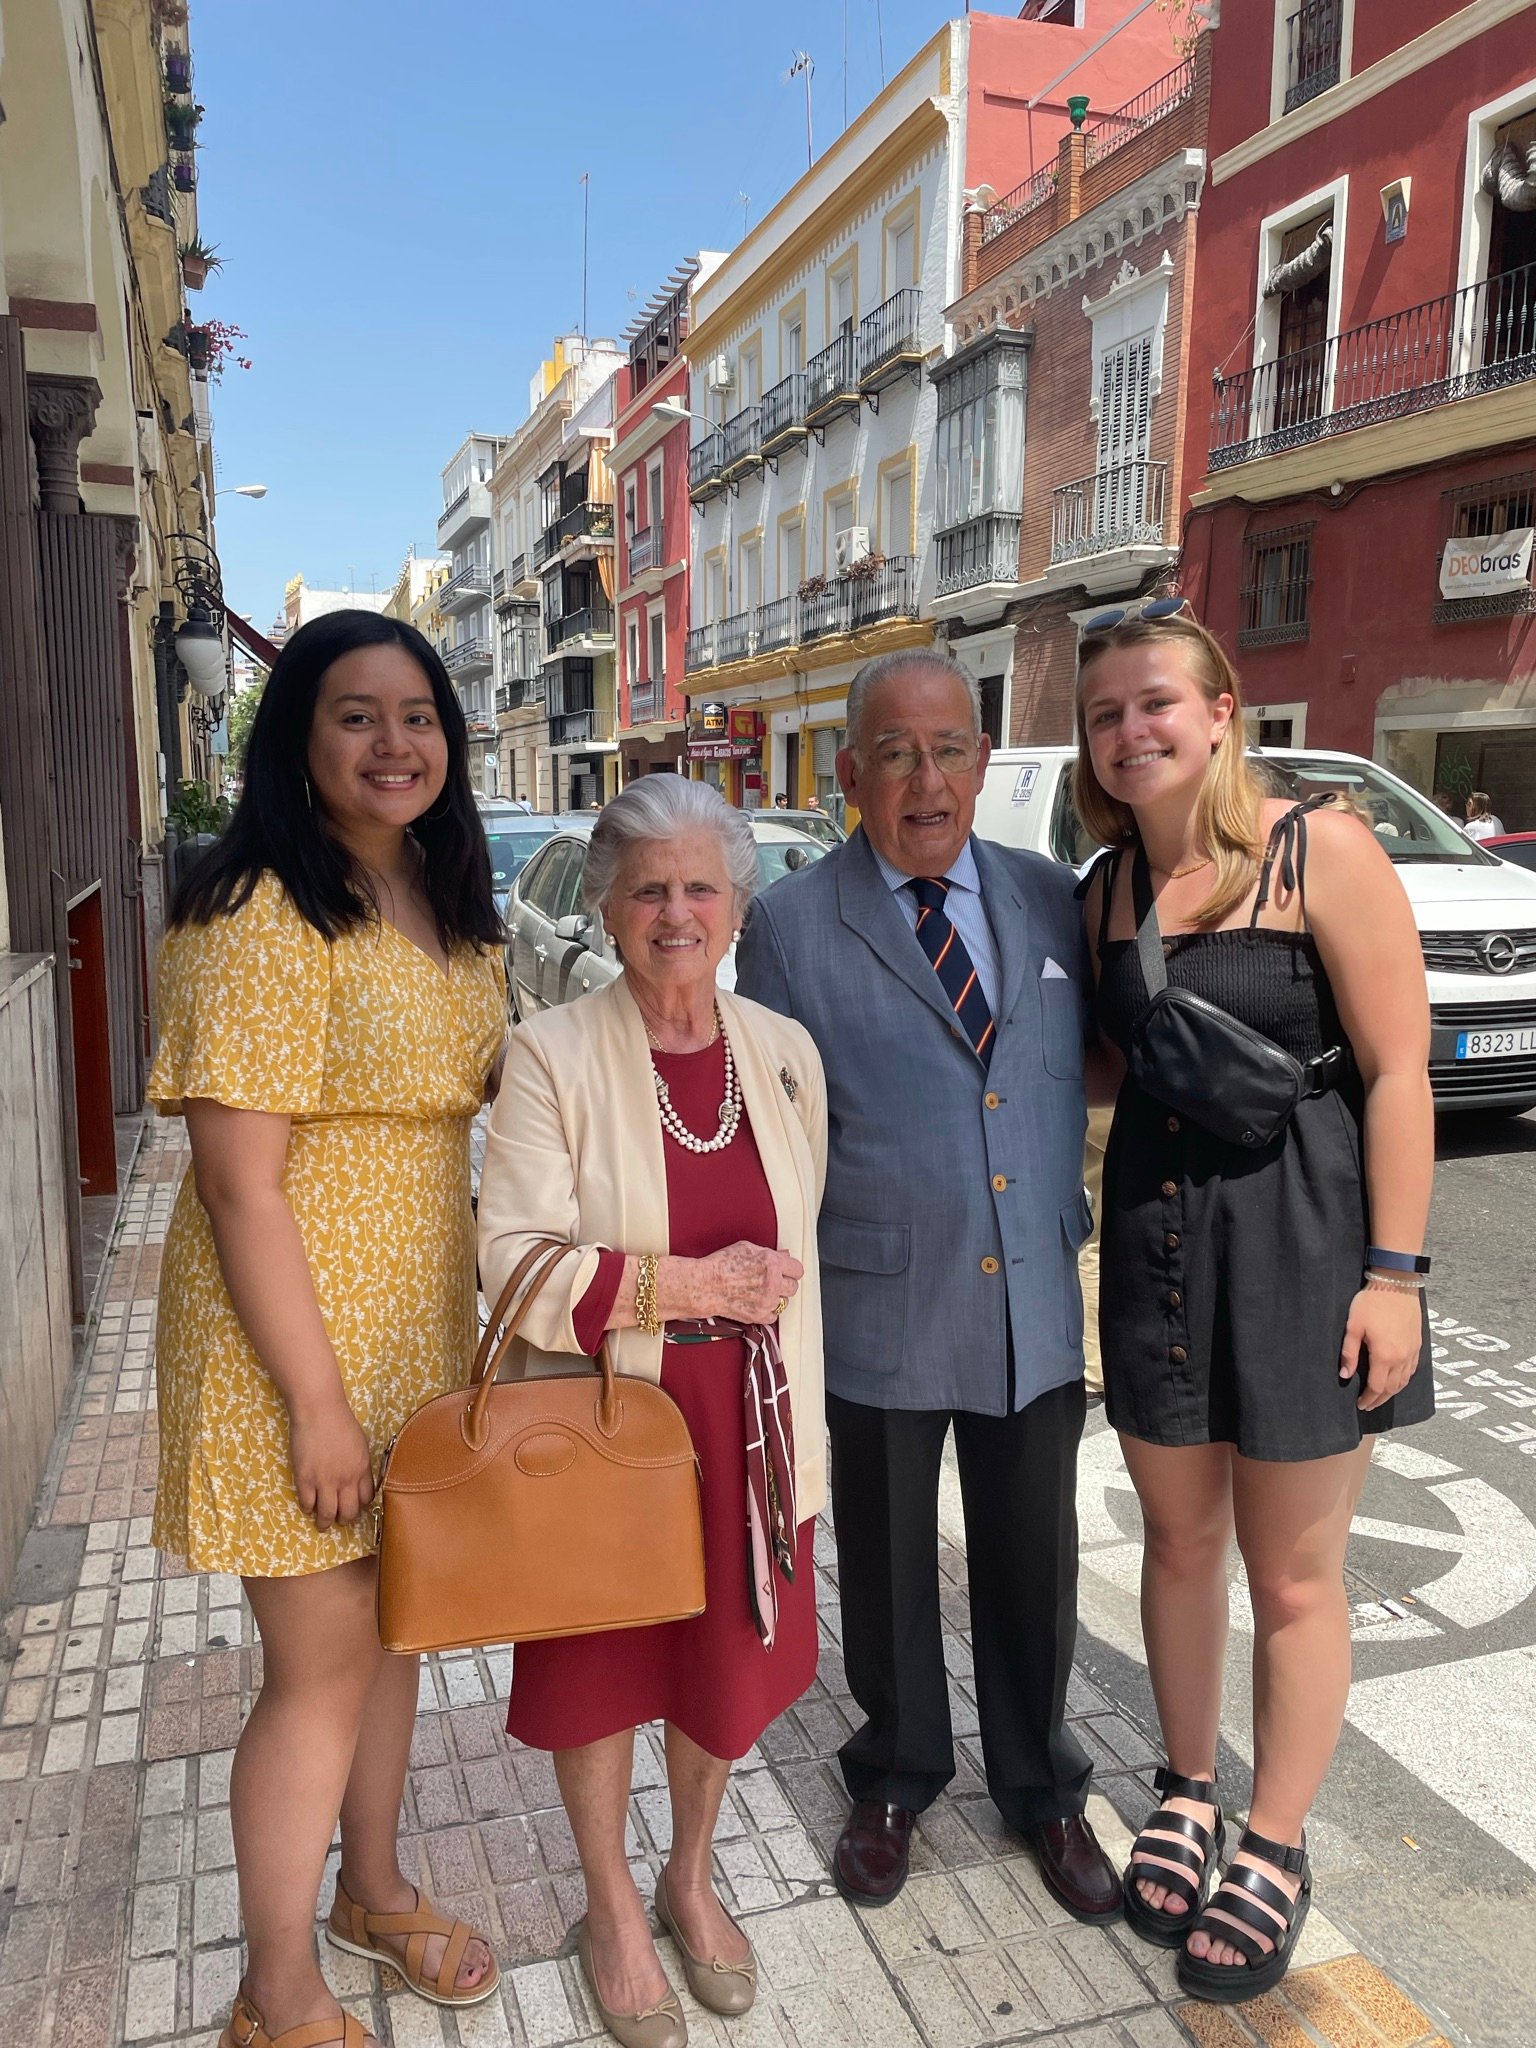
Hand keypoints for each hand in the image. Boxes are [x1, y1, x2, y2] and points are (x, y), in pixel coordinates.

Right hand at [287, 1394, 375, 1528]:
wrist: (319, 1411)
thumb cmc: (341, 1422)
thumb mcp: (361, 1444)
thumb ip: (360, 1464)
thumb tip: (359, 1480)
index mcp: (362, 1469)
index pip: (366, 1499)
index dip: (360, 1506)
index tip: (354, 1507)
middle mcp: (346, 1479)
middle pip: (349, 1512)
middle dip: (344, 1519)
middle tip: (339, 1519)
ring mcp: (325, 1481)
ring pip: (327, 1514)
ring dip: (325, 1522)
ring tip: (323, 1524)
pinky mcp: (305, 1479)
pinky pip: (307, 1504)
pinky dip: (308, 1508)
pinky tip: (308, 1506)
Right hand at [695, 1242, 804, 1323]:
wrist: (705, 1285)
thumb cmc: (721, 1264)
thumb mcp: (747, 1248)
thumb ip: (769, 1253)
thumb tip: (784, 1256)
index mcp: (772, 1263)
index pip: (797, 1269)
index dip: (791, 1270)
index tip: (788, 1271)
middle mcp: (772, 1282)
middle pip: (793, 1287)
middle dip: (784, 1283)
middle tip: (773, 1281)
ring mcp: (767, 1301)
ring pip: (784, 1302)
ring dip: (775, 1297)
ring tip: (761, 1292)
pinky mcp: (759, 1315)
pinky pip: (774, 1316)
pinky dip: (767, 1311)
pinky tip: (757, 1302)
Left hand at [1340, 1286, 1422, 1410]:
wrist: (1397, 1283)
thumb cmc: (1372, 1302)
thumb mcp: (1353, 1326)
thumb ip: (1349, 1353)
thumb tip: (1345, 1375)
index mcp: (1384, 1355)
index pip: (1376, 1387)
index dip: (1368, 1398)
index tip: (1360, 1404)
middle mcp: (1402, 1357)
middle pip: (1391, 1388)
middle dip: (1379, 1399)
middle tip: (1368, 1405)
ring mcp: (1412, 1351)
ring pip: (1404, 1381)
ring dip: (1392, 1392)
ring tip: (1380, 1396)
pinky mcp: (1418, 1344)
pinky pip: (1412, 1370)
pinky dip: (1403, 1380)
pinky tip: (1396, 1380)